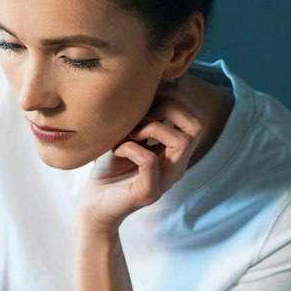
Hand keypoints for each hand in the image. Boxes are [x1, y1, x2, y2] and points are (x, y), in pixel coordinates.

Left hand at [77, 80, 203, 234]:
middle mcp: (177, 165)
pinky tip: (116, 150)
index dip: (174, 98)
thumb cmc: (108, 170)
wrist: (93, 208)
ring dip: (152, 127)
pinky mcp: (148, 192)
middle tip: (140, 114)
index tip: (145, 98)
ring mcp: (165, 180)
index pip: (195, 116)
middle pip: (197, 125)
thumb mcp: (126, 135)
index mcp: (175, 152)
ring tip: (129, 133)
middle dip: (169, 108)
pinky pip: (150, 159)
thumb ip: (140, 114)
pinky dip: (131, 147)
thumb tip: (148, 82)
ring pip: (182, 141)